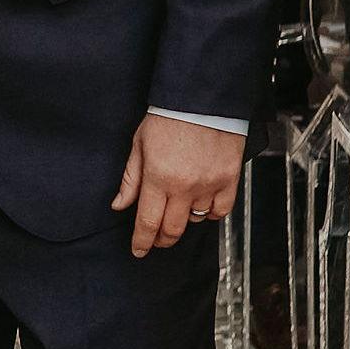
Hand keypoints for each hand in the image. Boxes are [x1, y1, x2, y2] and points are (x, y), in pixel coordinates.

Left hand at [110, 114, 243, 257]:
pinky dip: (210, 213)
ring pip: (195, 221)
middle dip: (161, 239)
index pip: (147, 222)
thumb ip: (130, 179)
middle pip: (172, 229)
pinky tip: (202, 205)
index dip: (142, 241)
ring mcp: (209, 184)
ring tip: (177, 210)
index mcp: (158, 177)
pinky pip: (220, 210)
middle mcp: (184, 185)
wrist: (203, 98)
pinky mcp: (229, 179)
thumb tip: (120, 205)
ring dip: (184, 221)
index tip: (138, 250)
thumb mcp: (140, 144)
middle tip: (156, 238)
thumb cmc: (170, 115)